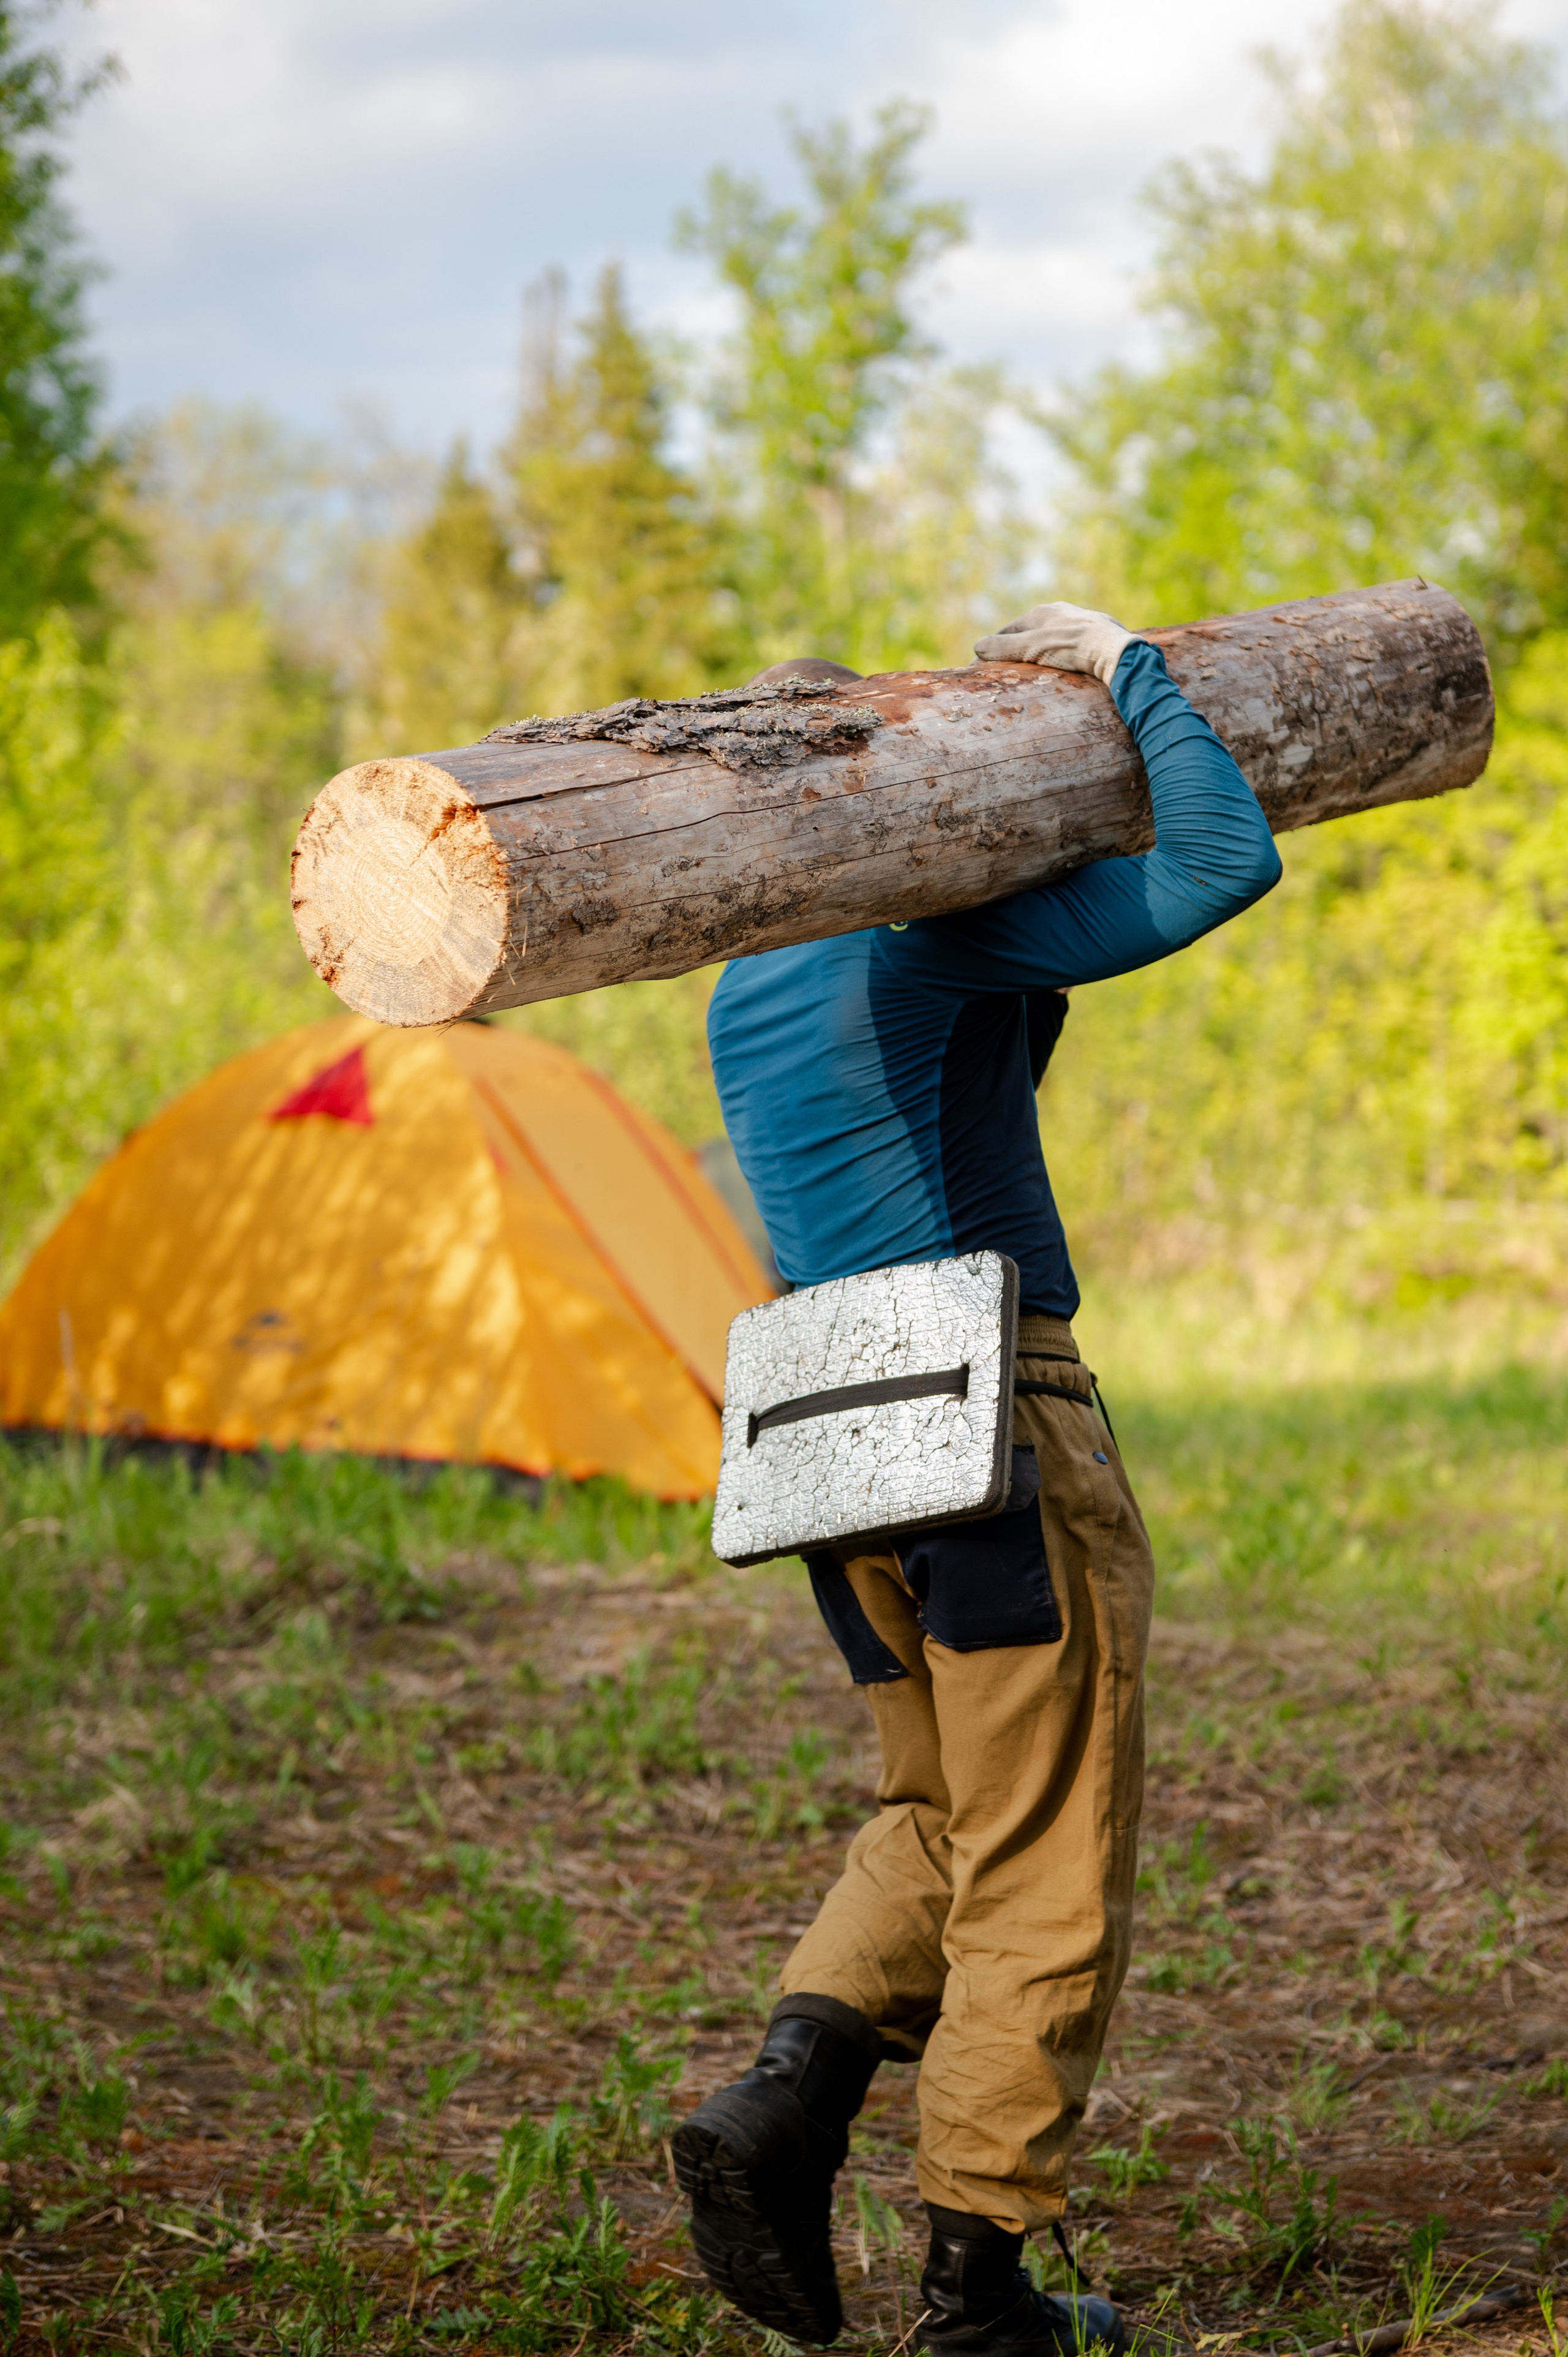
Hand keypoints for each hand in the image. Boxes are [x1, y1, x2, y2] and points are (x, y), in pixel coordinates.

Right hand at [973, 600, 1134, 686]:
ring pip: (1053, 637)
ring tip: (1036, 671)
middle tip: (1009, 671)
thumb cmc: (1071, 648)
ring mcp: (1081, 622)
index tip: (984, 665)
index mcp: (1042, 612)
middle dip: (1019, 649)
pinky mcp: (1098, 634)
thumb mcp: (1032, 648)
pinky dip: (1064, 655)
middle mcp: (1061, 612)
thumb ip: (1004, 648)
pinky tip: (1067, 666)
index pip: (1008, 630)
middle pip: (1031, 633)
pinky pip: (1073, 644)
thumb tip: (976, 647)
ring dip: (1042, 651)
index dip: (995, 647)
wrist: (1114, 651)